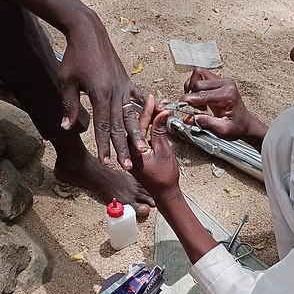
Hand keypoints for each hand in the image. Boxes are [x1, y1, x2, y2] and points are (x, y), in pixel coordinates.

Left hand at [57, 13, 147, 169]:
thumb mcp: (66, 82)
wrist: (88, 32)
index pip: (103, 127)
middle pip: (120, 126)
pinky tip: (156, 115)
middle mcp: (115, 93)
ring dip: (137, 134)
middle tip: (128, 166)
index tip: (106, 161)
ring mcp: (124, 87)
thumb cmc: (74, 57)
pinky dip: (147, 106)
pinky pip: (139, 97)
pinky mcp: (127, 80)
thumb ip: (68, 106)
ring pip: (132, 116)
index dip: (104, 146)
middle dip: (123, 148)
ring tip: (144, 150)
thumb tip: (65, 128)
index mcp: (100, 95)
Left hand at [130, 94, 217, 263]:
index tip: (152, 98)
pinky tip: (151, 120)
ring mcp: (130, 153)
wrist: (164, 194)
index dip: (147, 110)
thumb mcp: (164, 151)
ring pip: (137, 130)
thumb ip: (160, 131)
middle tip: (154, 100)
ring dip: (146, 119)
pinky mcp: (135, 155)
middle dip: (146, 112)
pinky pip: (138, 137)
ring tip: (154, 108)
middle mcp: (128, 151)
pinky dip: (146, 128)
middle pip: (136, 125)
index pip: (139, 124)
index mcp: (133, 150)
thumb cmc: (164, 178)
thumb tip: (161, 113)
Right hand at [181, 67, 259, 140]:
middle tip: (195, 109)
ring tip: (199, 103)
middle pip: (197, 82)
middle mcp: (225, 84)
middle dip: (191, 96)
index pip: (202, 93)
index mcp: (228, 94)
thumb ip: (204, 123)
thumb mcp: (222, 130)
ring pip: (197, 75)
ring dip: (192, 89)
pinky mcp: (217, 81)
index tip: (180, 106)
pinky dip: (195, 87)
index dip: (188, 100)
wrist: (244, 124)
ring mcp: (222, 80)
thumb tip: (189, 119)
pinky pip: (200, 76)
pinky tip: (200, 99)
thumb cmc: (237, 126)